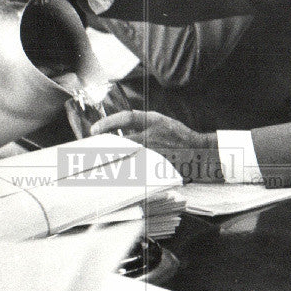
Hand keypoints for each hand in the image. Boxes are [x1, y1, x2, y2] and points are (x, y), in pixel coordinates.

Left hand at [91, 111, 222, 181]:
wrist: (198, 152)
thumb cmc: (179, 136)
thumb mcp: (161, 121)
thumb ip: (141, 121)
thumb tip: (118, 125)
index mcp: (154, 121)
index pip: (127, 118)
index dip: (108, 122)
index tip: (94, 129)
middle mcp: (153, 135)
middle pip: (121, 141)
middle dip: (104, 145)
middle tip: (91, 150)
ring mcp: (153, 152)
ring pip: (125, 156)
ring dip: (112, 159)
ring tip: (100, 162)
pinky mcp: (155, 166)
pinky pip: (134, 168)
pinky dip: (123, 170)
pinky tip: (115, 173)